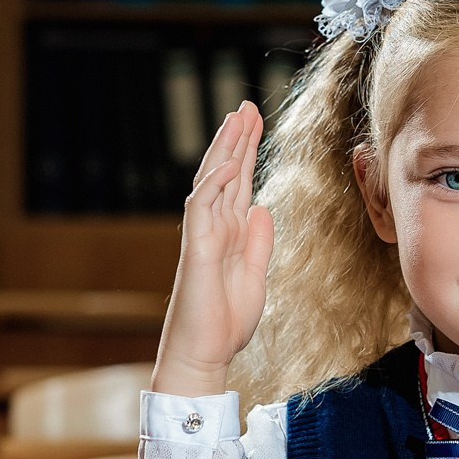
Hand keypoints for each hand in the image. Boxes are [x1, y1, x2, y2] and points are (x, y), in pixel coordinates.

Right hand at [153, 102, 273, 396]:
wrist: (204, 353)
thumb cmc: (225, 322)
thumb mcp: (255, 275)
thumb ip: (258, 241)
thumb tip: (262, 207)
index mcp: (229, 233)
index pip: (239, 183)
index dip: (247, 152)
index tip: (256, 123)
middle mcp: (213, 228)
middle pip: (225, 173)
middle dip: (236, 139)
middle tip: (246, 106)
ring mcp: (202, 235)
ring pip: (211, 182)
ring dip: (224, 149)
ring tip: (237, 118)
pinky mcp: (196, 248)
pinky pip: (203, 208)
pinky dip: (215, 183)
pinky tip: (228, 161)